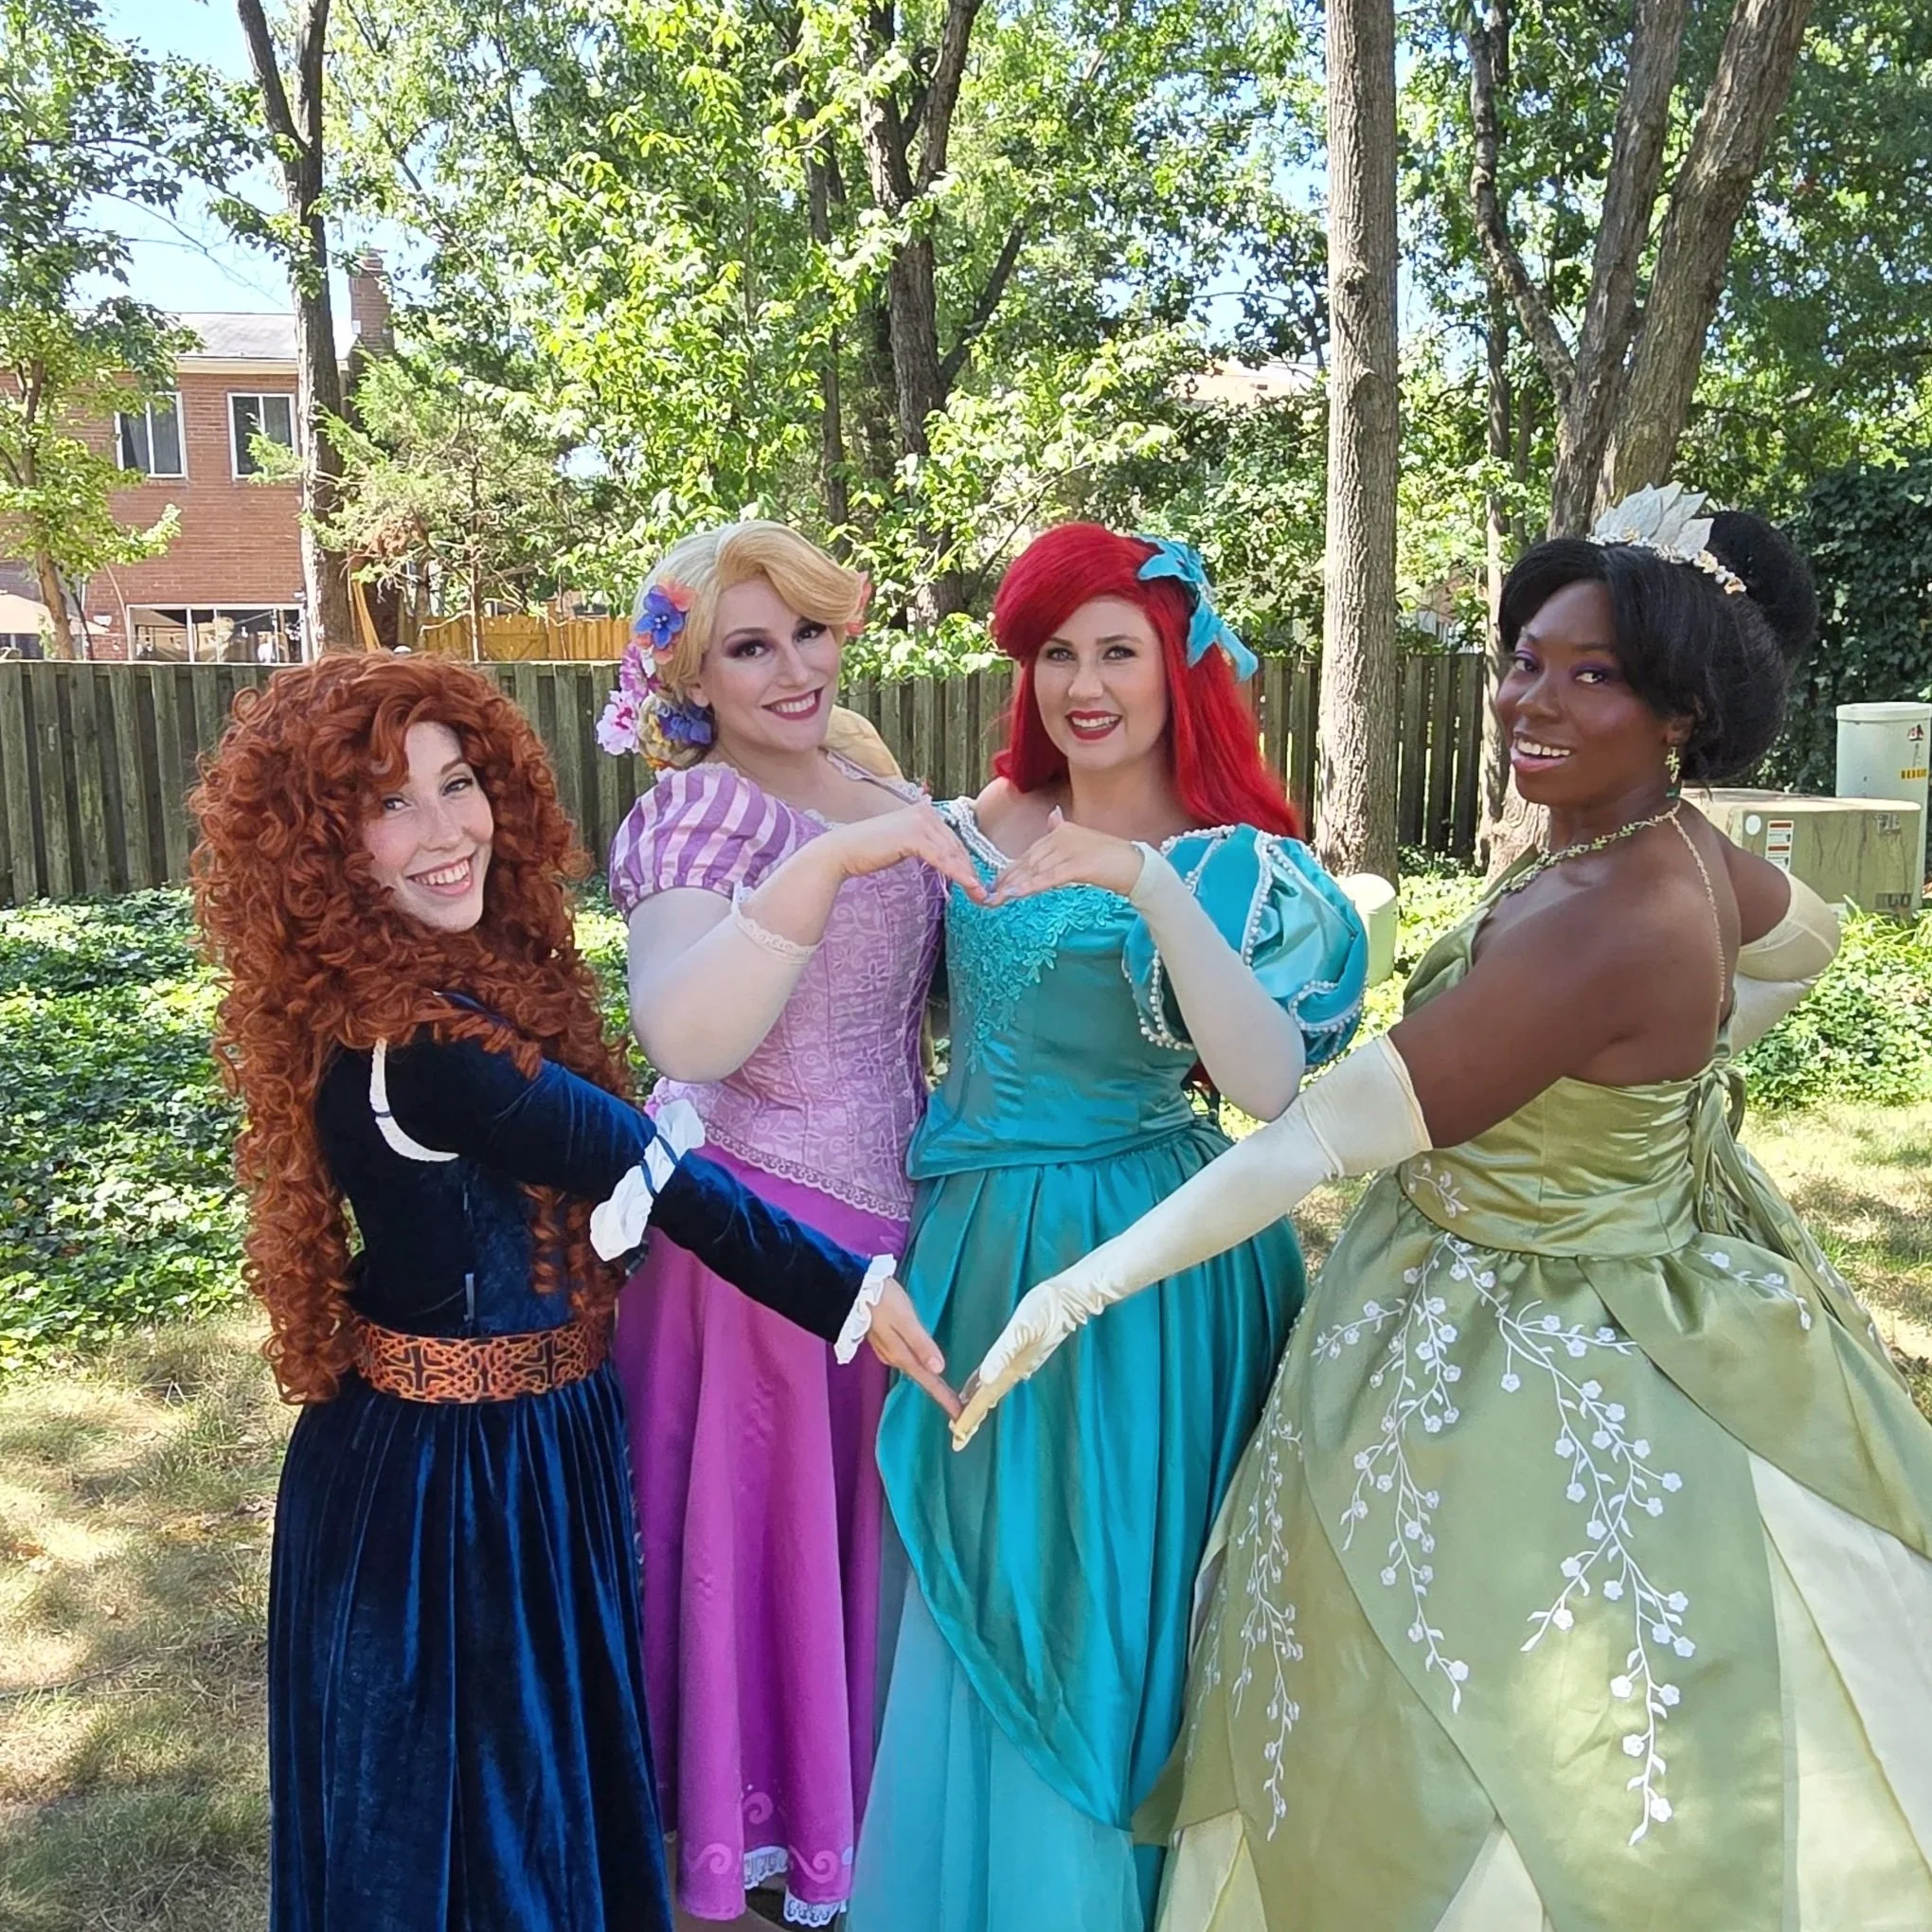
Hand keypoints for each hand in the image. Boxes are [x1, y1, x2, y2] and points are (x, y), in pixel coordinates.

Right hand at [820, 803, 986, 900]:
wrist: (844, 851)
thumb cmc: (870, 851)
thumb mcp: (905, 844)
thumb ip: (926, 847)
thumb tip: (947, 861)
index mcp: (925, 811)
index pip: (953, 840)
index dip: (966, 863)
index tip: (976, 884)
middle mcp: (926, 812)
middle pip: (956, 846)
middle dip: (971, 872)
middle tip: (983, 895)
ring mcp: (920, 822)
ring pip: (952, 853)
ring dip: (968, 876)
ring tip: (979, 896)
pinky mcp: (914, 836)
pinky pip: (942, 858)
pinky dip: (957, 874)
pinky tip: (968, 886)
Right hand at [867, 1277, 962, 1419]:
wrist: (849, 1289)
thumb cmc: (881, 1300)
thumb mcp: (904, 1319)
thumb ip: (920, 1343)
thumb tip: (939, 1368)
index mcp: (902, 1355)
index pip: (928, 1381)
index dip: (945, 1397)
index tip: (960, 1415)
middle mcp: (895, 1358)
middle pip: (923, 1379)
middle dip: (940, 1393)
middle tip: (959, 1408)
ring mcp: (888, 1351)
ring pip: (915, 1371)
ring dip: (931, 1382)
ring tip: (947, 1391)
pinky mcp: (885, 1341)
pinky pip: (909, 1360)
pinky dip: (921, 1367)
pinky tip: (927, 1366)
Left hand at [948, 1268, 1100, 1448]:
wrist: (1069, 1301)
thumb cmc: (1045, 1310)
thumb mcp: (1022, 1329)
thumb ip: (1003, 1354)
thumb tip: (985, 1379)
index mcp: (1010, 1368)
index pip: (985, 1398)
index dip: (970, 1417)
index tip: (956, 1436)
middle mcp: (1014, 1370)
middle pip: (988, 1401)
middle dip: (973, 1420)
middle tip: (958, 1441)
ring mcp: (1019, 1364)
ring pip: (992, 1391)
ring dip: (978, 1407)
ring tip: (964, 1421)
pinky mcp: (1021, 1354)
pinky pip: (997, 1377)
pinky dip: (984, 1387)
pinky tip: (979, 1387)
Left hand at [987, 809, 1143, 902]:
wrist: (1136, 865)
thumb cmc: (1111, 858)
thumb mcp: (1083, 841)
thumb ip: (1063, 832)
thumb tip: (1052, 816)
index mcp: (1061, 830)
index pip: (1029, 853)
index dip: (1011, 870)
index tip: (995, 885)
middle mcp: (1062, 835)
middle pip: (1028, 861)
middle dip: (1007, 880)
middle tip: (989, 896)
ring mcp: (1070, 849)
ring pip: (1035, 870)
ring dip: (1013, 886)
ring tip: (996, 898)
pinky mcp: (1078, 865)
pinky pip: (1048, 877)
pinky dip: (1030, 885)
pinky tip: (1015, 894)